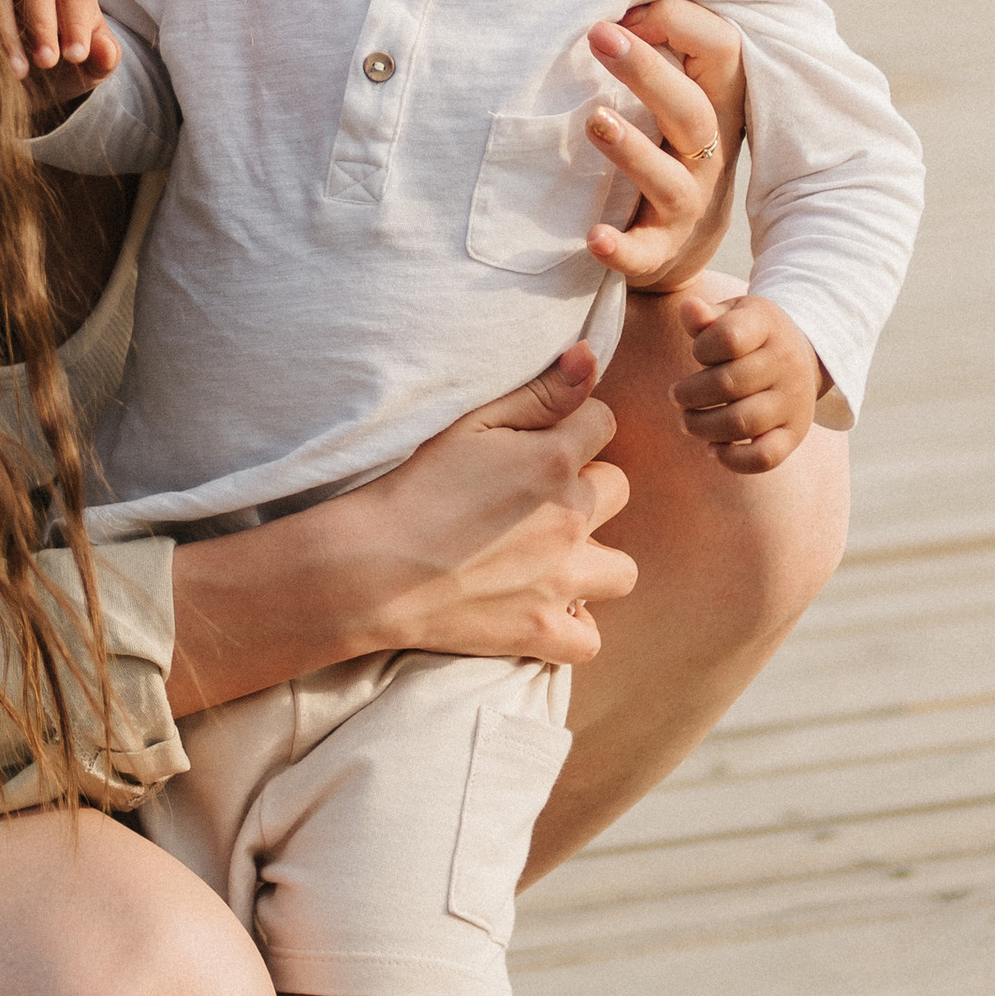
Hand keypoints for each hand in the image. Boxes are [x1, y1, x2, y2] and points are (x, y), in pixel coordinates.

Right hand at [0, 0, 117, 85]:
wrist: (39, 84)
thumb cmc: (71, 67)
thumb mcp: (93, 68)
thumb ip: (105, 58)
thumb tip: (106, 49)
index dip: (76, 26)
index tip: (76, 57)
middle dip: (43, 26)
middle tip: (47, 62)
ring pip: (4, 3)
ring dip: (11, 37)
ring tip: (20, 72)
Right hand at [353, 349, 639, 663]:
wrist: (373, 567)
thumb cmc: (414, 485)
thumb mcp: (470, 422)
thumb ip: (539, 392)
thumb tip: (591, 357)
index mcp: (555, 460)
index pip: (604, 423)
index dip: (574, 426)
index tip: (540, 440)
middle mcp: (571, 519)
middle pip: (617, 490)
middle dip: (586, 489)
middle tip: (536, 499)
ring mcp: (562, 581)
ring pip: (621, 570)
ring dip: (596, 560)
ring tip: (554, 557)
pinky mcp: (541, 631)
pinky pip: (589, 638)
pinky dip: (572, 626)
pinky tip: (543, 606)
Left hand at [584, 0, 745, 289]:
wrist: (679, 247)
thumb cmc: (669, 150)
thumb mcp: (678, 99)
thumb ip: (661, 50)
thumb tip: (613, 4)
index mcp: (715, 107)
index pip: (720, 51)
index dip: (679, 23)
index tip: (625, 12)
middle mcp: (707, 155)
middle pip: (690, 110)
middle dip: (646, 70)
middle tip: (598, 34)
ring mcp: (687, 204)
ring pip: (669, 178)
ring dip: (632, 150)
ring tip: (594, 120)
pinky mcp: (659, 249)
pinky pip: (643, 251)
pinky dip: (620, 246)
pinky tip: (594, 236)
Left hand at [674, 293, 821, 473]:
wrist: (804, 354)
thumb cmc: (752, 334)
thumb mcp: (732, 315)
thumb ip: (706, 315)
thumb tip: (688, 308)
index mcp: (768, 326)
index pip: (728, 339)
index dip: (701, 349)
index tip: (697, 353)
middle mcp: (787, 363)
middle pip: (730, 384)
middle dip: (691, 394)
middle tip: (677, 396)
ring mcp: (794, 401)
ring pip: (743, 422)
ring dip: (703, 426)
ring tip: (687, 421)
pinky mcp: (794, 433)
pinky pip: (765, 457)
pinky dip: (734, 460)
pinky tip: (713, 449)